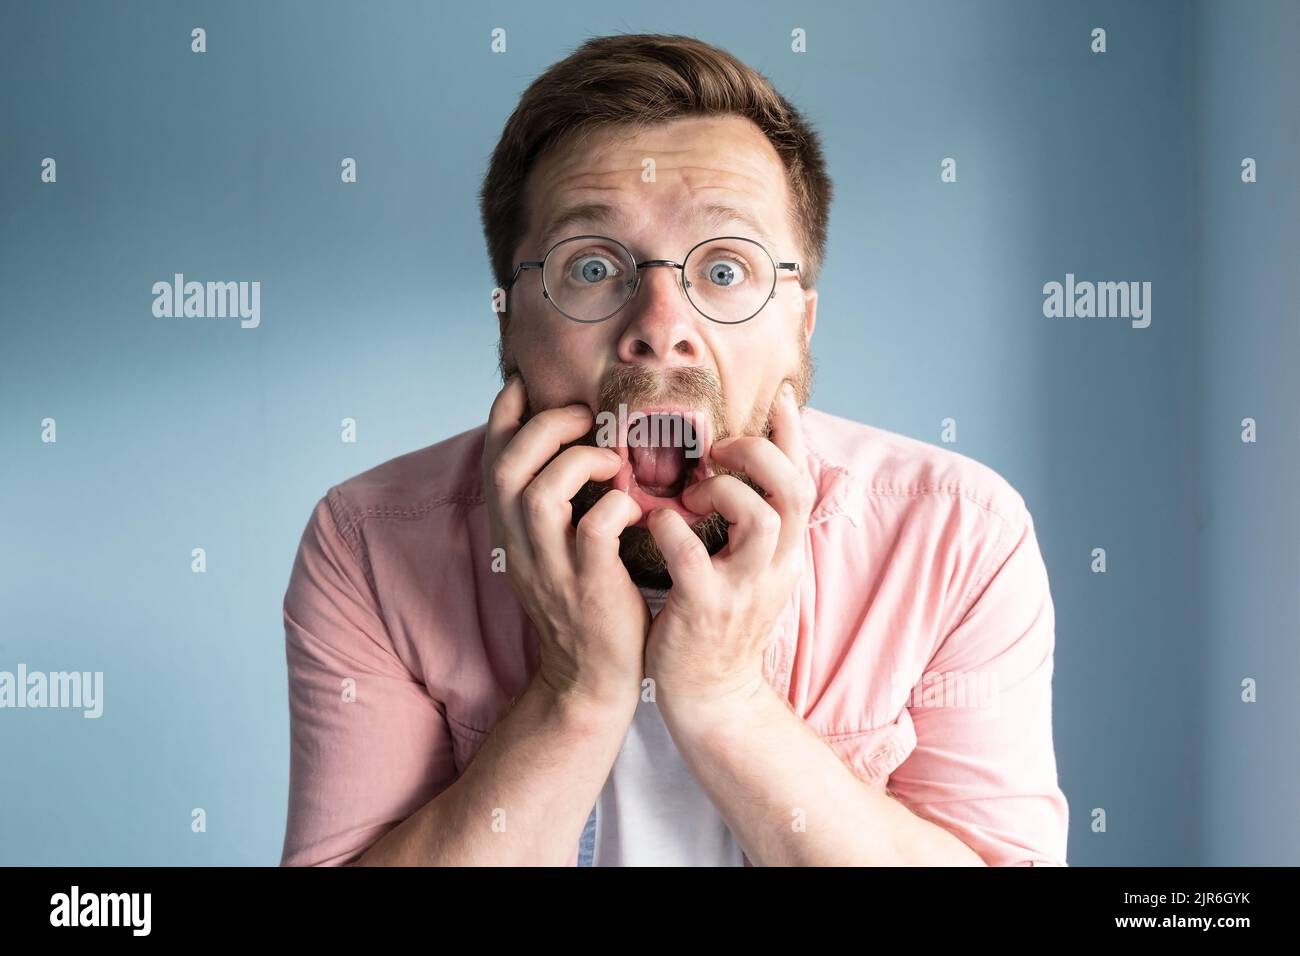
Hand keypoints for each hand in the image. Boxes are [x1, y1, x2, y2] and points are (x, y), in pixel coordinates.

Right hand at [483, 376, 649, 714]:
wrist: (591, 679)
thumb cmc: (586, 601)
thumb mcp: (552, 549)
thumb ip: (553, 501)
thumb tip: (571, 444)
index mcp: (509, 528)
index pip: (491, 456)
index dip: (504, 411)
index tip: (526, 380)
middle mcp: (520, 543)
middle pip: (508, 465)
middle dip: (545, 426)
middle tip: (584, 416)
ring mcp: (551, 566)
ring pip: (540, 492)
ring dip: (579, 461)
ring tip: (614, 460)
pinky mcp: (588, 586)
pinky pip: (593, 530)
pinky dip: (616, 506)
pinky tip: (636, 507)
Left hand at [644, 382, 814, 714]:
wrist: (713, 698)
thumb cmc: (719, 624)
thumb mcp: (750, 571)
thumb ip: (750, 525)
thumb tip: (737, 471)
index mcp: (786, 551)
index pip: (802, 479)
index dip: (793, 434)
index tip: (779, 394)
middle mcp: (775, 565)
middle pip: (794, 488)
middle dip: (760, 453)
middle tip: (720, 448)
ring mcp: (745, 588)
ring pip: (761, 517)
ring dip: (724, 491)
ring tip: (692, 494)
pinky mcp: (707, 610)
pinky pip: (692, 555)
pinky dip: (670, 529)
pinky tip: (653, 524)